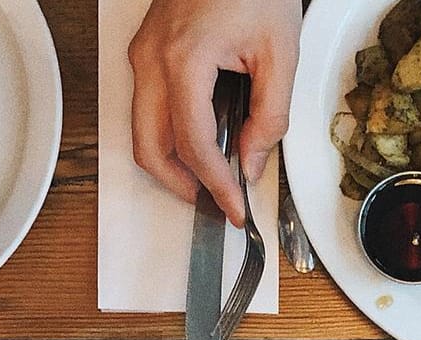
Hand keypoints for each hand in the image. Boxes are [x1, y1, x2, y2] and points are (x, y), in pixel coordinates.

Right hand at [129, 0, 300, 226]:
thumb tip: (252, 162)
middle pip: (149, 148)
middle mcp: (151, 61)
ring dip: (171, 163)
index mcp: (184, 62)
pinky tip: (200, 141)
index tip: (235, 207)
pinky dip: (167, 135)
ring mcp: (142, 55)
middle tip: (215, 202)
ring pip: (141, 130)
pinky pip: (146, 106)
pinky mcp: (145, 51)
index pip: (194, 145)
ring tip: (210, 177)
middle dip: (180, 185)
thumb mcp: (280, 54)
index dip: (216, 185)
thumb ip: (269, 117)